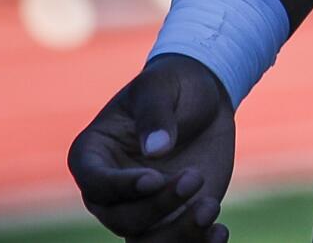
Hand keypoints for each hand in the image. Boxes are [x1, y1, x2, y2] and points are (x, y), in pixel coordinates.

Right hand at [67, 54, 235, 240]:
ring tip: (210, 207)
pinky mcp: (170, 220)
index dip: (122, 189)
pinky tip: (219, 232)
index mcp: (93, 155)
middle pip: (122, 219)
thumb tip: (156, 151)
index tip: (154, 178)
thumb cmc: (172, 86)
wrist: (202, 101)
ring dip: (178, 236)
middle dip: (159, 206)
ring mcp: (140, 208)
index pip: (96, 184)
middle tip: (195, 176)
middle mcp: (111, 192)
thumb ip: (155, 113)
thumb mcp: (161, 86)